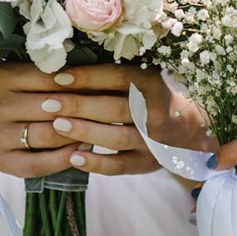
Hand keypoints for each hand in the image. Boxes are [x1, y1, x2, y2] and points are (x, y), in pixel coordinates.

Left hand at [0, 62, 207, 177]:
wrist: (188, 129)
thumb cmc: (148, 98)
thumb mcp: (139, 80)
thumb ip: (109, 77)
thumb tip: (62, 70)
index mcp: (150, 83)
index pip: (117, 78)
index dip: (87, 77)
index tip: (57, 77)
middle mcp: (154, 111)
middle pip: (114, 108)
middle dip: (78, 105)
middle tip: (48, 104)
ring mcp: (153, 140)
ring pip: (116, 137)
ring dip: (85, 131)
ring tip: (57, 126)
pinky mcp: (147, 163)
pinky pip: (120, 166)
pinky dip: (96, 163)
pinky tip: (72, 157)